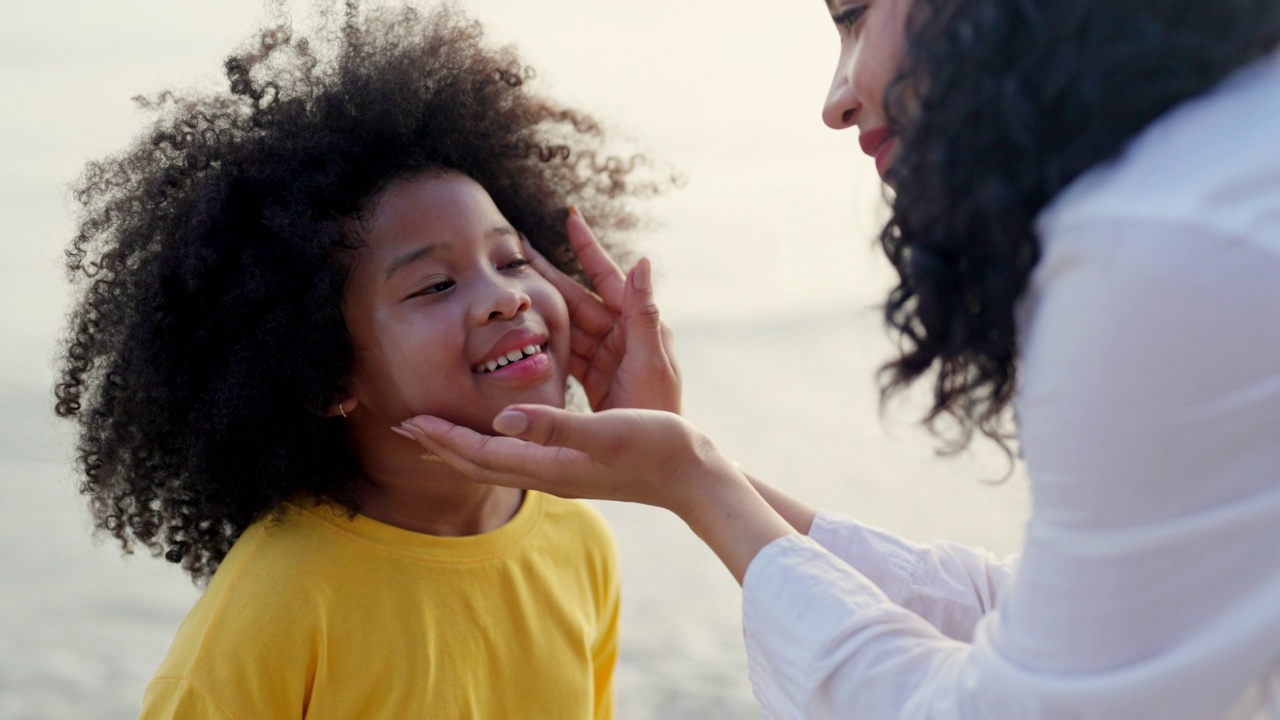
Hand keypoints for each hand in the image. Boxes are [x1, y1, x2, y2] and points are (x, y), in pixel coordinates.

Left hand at [397, 406, 796, 583]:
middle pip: (482, 463)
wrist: (692, 473)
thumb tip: (501, 419)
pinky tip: (498, 436)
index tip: (410, 420)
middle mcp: (550, 473)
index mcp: (551, 465)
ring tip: (438, 434)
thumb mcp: (606, 429)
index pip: (483, 453)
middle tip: (405, 426)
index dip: (445, 436)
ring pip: (499, 462)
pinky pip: (519, 459)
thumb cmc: (655, 445)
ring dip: (463, 447)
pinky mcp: (575, 466)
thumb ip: (554, 424)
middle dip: (442, 444)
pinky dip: (494, 446)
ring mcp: (563, 473)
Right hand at [525, 210, 679, 412]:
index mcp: (638, 325)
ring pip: (569, 324)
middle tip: (518, 246)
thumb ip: (644, 316)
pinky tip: (520, 332)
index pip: (606, 278)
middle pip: (579, 298)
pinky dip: (545, 342)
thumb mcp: (652, 364)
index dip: (586, 248)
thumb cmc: (663, 413)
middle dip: (550, 272)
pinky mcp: (596, 378)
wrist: (665, 462)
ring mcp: (607, 357)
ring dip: (543, 305)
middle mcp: (622, 335)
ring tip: (512, 284)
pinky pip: (567, 353)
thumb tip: (642, 261)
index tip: (569, 216)